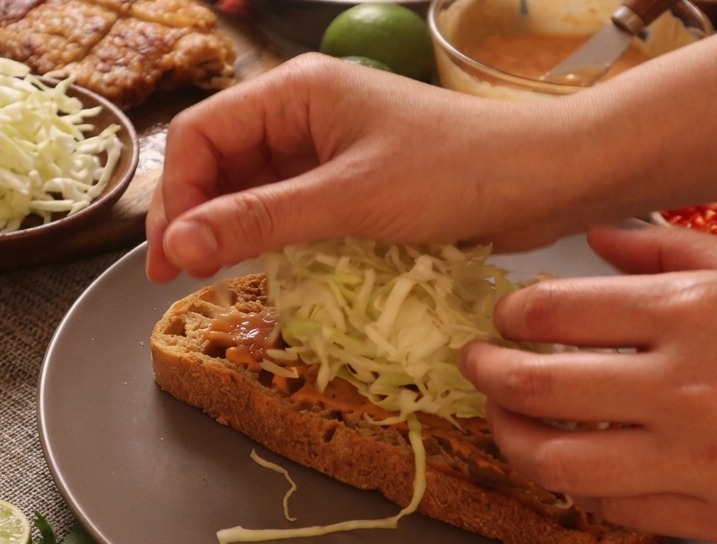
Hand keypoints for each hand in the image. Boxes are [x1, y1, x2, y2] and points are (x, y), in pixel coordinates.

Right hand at [145, 54, 632, 281]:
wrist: (546, 179)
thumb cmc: (456, 173)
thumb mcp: (352, 199)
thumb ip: (262, 221)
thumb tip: (179, 246)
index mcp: (295, 91)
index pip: (201, 136)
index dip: (174, 197)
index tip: (170, 260)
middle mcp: (304, 113)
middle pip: (220, 162)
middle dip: (195, 216)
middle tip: (181, 277)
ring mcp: (330, 148)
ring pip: (253, 188)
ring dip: (230, 229)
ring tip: (213, 278)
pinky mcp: (355, 182)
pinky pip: (293, 207)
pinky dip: (272, 237)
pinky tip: (263, 268)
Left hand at [460, 225, 716, 543]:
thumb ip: (667, 252)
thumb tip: (594, 238)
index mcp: (692, 314)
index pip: (555, 311)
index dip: (512, 314)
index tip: (506, 318)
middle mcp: (681, 388)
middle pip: (537, 388)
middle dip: (488, 376)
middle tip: (477, 367)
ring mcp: (694, 461)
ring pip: (559, 464)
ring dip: (514, 441)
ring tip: (508, 424)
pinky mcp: (712, 518)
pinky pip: (616, 511)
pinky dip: (584, 488)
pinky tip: (582, 467)